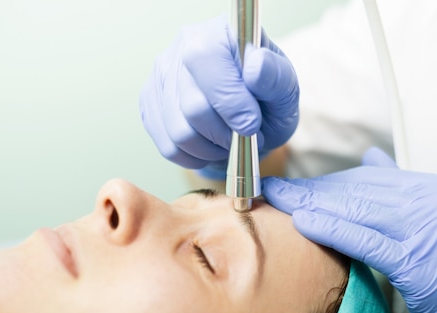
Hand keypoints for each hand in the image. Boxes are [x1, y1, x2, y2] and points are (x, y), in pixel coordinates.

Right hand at [139, 15, 298, 175]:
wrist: (252, 115)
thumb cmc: (268, 98)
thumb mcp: (285, 87)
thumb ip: (275, 76)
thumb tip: (254, 68)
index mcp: (218, 31)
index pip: (206, 60)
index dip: (229, 101)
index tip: (251, 123)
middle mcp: (183, 46)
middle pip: (192, 107)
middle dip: (225, 134)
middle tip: (244, 136)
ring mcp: (162, 76)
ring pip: (179, 132)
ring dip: (211, 149)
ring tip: (229, 142)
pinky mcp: (151, 104)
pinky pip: (168, 146)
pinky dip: (194, 157)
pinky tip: (210, 147)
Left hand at [262, 147, 436, 312]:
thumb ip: (403, 194)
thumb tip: (372, 157)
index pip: (369, 179)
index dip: (326, 183)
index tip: (295, 186)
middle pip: (359, 191)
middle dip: (311, 191)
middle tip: (274, 189)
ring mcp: (433, 230)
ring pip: (358, 210)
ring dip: (312, 204)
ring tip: (278, 201)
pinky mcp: (423, 263)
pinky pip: (366, 240)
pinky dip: (333, 229)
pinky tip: (304, 222)